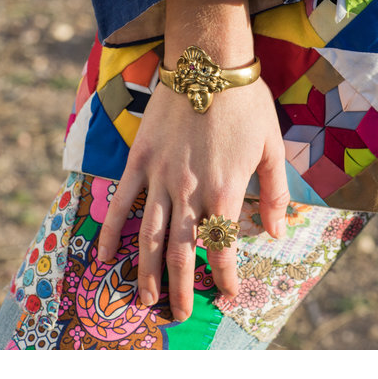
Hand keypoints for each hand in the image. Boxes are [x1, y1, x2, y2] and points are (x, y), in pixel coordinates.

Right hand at [96, 0, 289, 321]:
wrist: (208, 63)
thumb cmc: (246, 104)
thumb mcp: (273, 147)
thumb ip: (274, 193)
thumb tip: (274, 233)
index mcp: (225, 190)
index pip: (223, 245)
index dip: (226, 274)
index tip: (227, 293)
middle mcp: (190, 191)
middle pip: (181, 250)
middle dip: (181, 287)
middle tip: (177, 314)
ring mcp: (160, 176)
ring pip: (149, 235)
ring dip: (146, 272)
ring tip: (143, 299)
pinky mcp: (140, 159)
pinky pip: (122, 201)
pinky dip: (110, 231)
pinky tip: (103, 256)